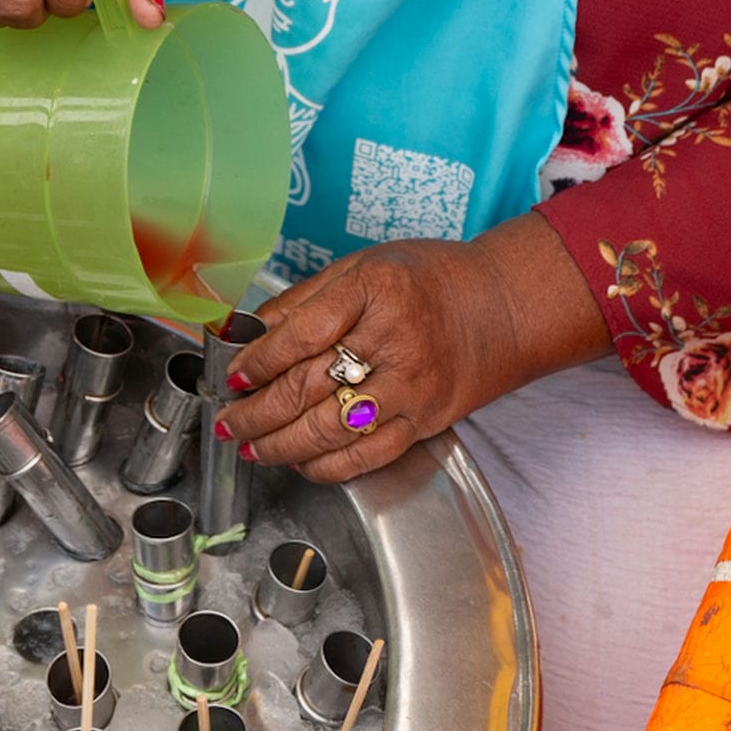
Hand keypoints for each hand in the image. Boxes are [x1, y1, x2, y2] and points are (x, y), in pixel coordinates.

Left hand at [217, 215, 609, 481]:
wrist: (502, 306)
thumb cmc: (429, 279)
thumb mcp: (364, 265)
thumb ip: (307, 299)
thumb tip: (250, 330)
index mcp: (375, 290)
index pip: (303, 332)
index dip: (261, 358)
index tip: (235, 373)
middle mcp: (395, 339)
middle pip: (311, 386)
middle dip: (259, 411)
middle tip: (228, 420)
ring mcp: (412, 386)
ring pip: (333, 429)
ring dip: (283, 444)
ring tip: (252, 447)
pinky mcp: (425, 421)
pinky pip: (367, 454)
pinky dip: (327, 465)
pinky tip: (300, 461)